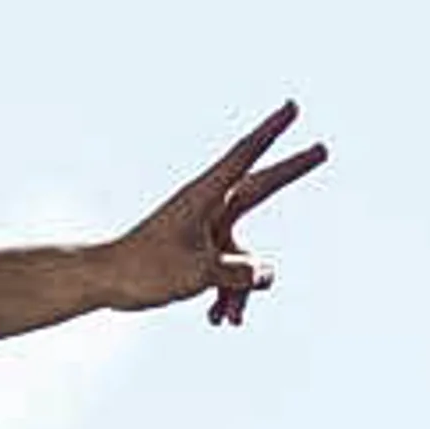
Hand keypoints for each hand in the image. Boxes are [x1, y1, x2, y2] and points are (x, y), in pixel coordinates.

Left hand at [99, 101, 326, 328]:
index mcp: (205, 196)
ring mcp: (208, 230)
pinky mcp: (202, 252)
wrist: (105, 282)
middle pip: (261, 187)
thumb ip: (240, 271)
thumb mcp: (199, 272)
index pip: (245, 155)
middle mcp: (210, 207)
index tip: (291, 108)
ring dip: (244, 290)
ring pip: (247, 255)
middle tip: (324, 148)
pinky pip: (231, 272)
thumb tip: (270, 273)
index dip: (271, 132)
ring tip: (228, 320)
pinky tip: (218, 320)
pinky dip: (229, 295)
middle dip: (292, 172)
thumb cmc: (145, 269)